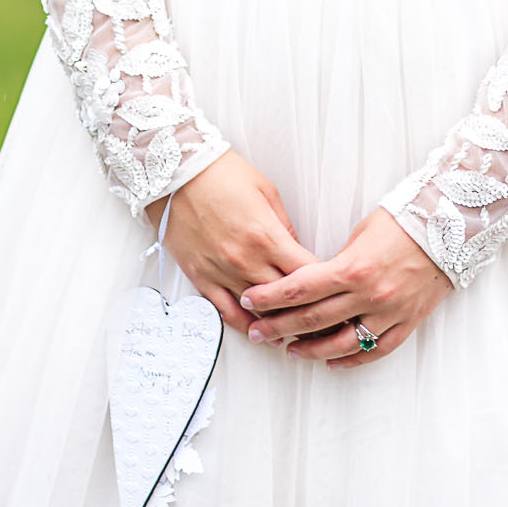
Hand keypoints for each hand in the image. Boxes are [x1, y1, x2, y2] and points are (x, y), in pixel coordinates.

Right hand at [148, 149, 317, 336]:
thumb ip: (284, 224)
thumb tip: (296, 249)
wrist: (177, 174)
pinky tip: (258, 331)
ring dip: (278, 323)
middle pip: (284, 298)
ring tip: (295, 330)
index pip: (304, 273)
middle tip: (321, 318)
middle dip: (306, 308)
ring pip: (257, 312)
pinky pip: (226, 312)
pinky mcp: (202, 278)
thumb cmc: (220, 174)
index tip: (330, 291)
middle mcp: (245, 260)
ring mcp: (222, 272)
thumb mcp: (265, 190)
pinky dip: (245, 325)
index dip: (322, 285)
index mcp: (266, 236)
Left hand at [238, 207, 452, 367]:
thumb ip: (337, 262)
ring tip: (289, 351)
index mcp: (353, 268)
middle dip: (279, 327)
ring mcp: (389, 313)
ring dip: (311, 350)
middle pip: (313, 319)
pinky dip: (351, 360)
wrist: (450, 226)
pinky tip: (332, 363)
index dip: (272, 297)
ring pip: (341, 343)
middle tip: (257, 333)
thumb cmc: (403, 221)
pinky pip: (375, 350)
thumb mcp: (361, 232)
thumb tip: (313, 280)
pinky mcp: (406, 322)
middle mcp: (369, 295)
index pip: (301, 288)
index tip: (251, 300)